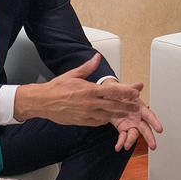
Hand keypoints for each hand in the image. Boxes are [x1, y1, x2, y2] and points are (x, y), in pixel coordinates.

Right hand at [13, 53, 140, 124]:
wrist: (43, 102)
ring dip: (120, 114)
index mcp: (89, 90)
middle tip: (137, 106)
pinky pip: (98, 122)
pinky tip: (112, 117)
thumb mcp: (73, 74)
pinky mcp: (82, 121)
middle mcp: (90, 103)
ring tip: (129, 113)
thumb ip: (88, 67)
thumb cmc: (57, 87)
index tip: (136, 92)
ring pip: (108, 115)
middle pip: (114, 105)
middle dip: (127, 106)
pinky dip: (107, 120)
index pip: (113, 91)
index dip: (126, 92)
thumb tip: (97, 57)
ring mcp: (87, 114)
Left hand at [106, 80, 163, 151]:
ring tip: (126, 146)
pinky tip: (118, 147)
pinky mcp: (123, 129)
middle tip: (153, 146)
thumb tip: (139, 84)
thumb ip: (132, 88)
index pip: (149, 115)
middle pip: (145, 128)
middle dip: (149, 138)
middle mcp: (137, 118)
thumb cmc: (118, 92)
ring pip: (134, 135)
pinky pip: (123, 137)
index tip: (160, 129)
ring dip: (131, 141)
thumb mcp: (124, 88)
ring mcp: (131, 124)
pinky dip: (121, 142)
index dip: (155, 122)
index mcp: (140, 108)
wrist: (107, 97)